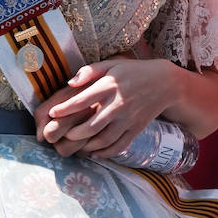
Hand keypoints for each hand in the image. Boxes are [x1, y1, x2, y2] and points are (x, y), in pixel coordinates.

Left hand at [34, 56, 168, 157]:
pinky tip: (94, 153)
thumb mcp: (110, 64)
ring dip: (87, 145)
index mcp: (109, 87)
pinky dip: (106, 153)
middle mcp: (118, 105)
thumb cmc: (132, 71)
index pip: (82, 101)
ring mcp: (128, 120)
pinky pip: (120, 145)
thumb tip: (70, 83)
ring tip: (74, 144)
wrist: (165, 83)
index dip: (64, 109)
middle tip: (61, 133)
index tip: (52, 113)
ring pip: (105, 140)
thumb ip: (88, 71)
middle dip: (73, 133)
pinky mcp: (137, 129)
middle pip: (91, 126)